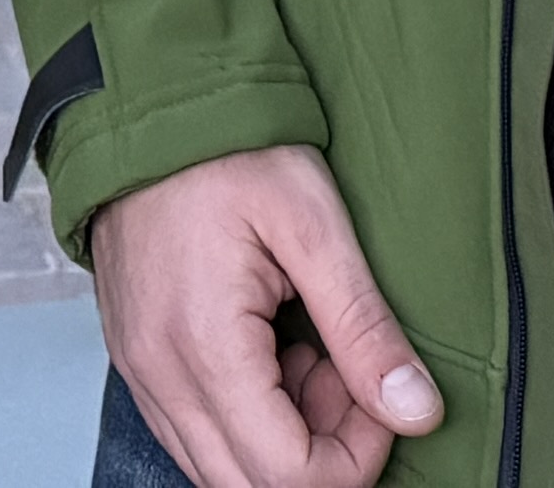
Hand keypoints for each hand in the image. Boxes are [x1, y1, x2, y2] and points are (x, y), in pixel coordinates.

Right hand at [90, 144, 442, 487]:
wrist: (147, 104)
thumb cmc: (227, 146)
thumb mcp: (314, 222)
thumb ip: (364, 325)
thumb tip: (417, 410)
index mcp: (203, 345)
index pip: (287, 477)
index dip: (355, 458)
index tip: (380, 394)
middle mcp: (159, 375)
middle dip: (321, 456)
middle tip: (348, 377)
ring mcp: (139, 371)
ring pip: (219, 471)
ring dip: (283, 441)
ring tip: (313, 358)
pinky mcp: (136, 360)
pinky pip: (193, 435)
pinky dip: (247, 421)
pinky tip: (273, 357)